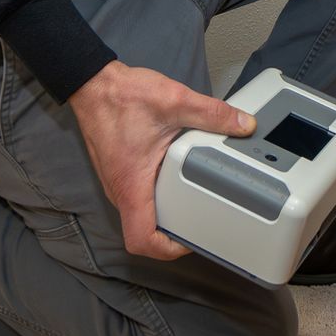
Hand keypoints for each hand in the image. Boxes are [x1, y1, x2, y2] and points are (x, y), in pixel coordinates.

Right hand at [67, 61, 254, 259]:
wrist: (93, 84)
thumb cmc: (121, 96)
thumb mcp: (174, 101)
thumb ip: (212, 114)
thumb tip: (241, 124)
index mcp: (131, 185)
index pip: (141, 241)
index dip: (168, 250)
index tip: (191, 241)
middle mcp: (120, 190)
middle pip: (143, 234)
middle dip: (173, 236)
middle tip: (202, 224)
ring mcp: (119, 183)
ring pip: (142, 216)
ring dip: (165, 218)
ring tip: (195, 206)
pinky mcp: (122, 173)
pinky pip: (139, 199)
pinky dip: (159, 200)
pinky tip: (178, 183)